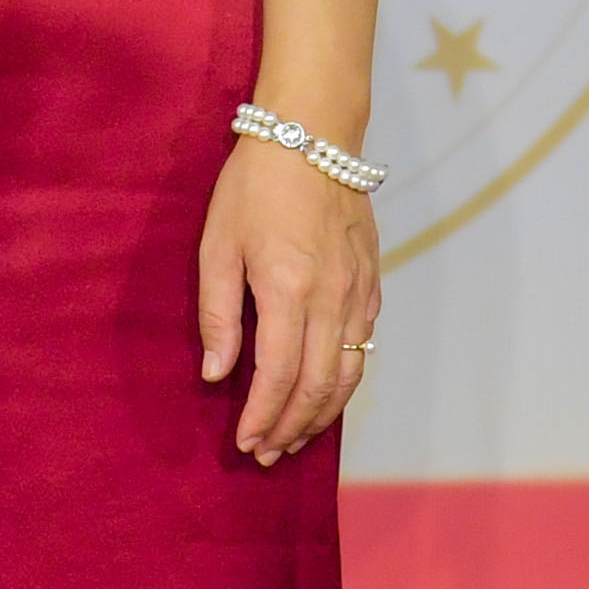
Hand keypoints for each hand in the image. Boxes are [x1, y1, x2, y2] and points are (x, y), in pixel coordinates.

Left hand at [198, 136, 380, 463]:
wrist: (313, 134)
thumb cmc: (254, 185)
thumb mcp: (218, 244)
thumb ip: (217, 313)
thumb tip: (216, 373)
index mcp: (288, 290)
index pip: (278, 376)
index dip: (262, 416)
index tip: (245, 442)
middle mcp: (332, 298)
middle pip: (318, 386)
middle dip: (291, 427)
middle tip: (266, 453)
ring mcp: (358, 291)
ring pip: (349, 373)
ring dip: (322, 414)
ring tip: (294, 437)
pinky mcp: (372, 282)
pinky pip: (364, 345)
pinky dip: (344, 380)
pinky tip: (324, 392)